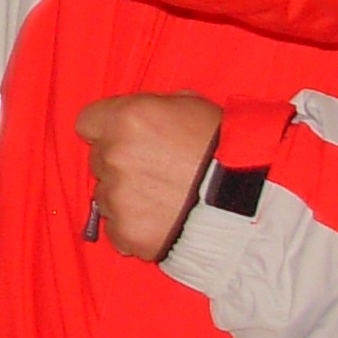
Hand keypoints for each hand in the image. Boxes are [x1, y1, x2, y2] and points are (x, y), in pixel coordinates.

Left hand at [75, 93, 222, 259]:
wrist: (249, 203)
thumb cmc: (224, 149)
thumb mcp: (190, 106)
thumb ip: (150, 109)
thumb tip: (134, 117)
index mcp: (128, 119)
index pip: (88, 122)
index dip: (106, 130)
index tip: (124, 140)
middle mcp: (115, 155)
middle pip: (99, 160)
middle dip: (122, 165)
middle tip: (157, 173)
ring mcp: (118, 196)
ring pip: (106, 196)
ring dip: (127, 198)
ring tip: (165, 201)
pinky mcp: (126, 231)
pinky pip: (117, 230)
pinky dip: (134, 228)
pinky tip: (162, 222)